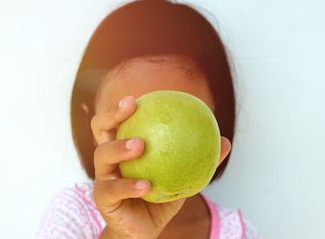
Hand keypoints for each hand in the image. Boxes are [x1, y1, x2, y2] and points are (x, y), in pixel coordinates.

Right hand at [91, 96, 185, 238]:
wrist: (143, 229)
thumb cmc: (159, 197)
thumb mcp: (181, 176)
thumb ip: (199, 158)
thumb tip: (225, 141)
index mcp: (123, 147)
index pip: (118, 121)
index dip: (122, 107)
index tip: (138, 98)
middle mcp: (109, 158)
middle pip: (100, 128)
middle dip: (111, 113)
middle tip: (131, 106)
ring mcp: (103, 177)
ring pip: (102, 155)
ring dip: (119, 147)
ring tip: (140, 144)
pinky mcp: (102, 199)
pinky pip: (112, 189)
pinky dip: (129, 185)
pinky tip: (146, 185)